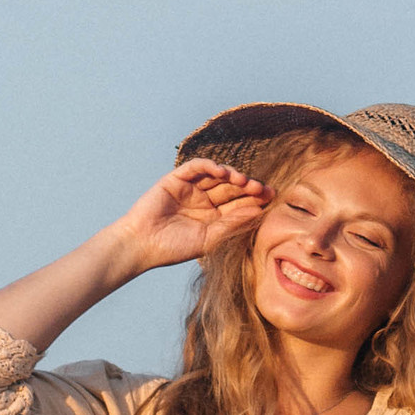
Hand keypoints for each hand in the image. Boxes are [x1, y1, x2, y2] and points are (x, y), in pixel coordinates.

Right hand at [107, 159, 269, 278]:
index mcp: (214, 217)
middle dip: (248, 186)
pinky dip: (210, 166)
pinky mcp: (176, 178)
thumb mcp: (209, 239)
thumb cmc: (174, 248)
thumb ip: (232, 225)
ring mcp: (191, 188)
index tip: (272, 198)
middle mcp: (204, 200)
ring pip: (217, 175)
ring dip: (232, 175)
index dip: (255, 199)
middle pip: (231, 188)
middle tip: (262, 188)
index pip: (238, 204)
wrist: (142, 244)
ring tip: (244, 181)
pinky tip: (222, 171)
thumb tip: (258, 212)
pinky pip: (196, 166)